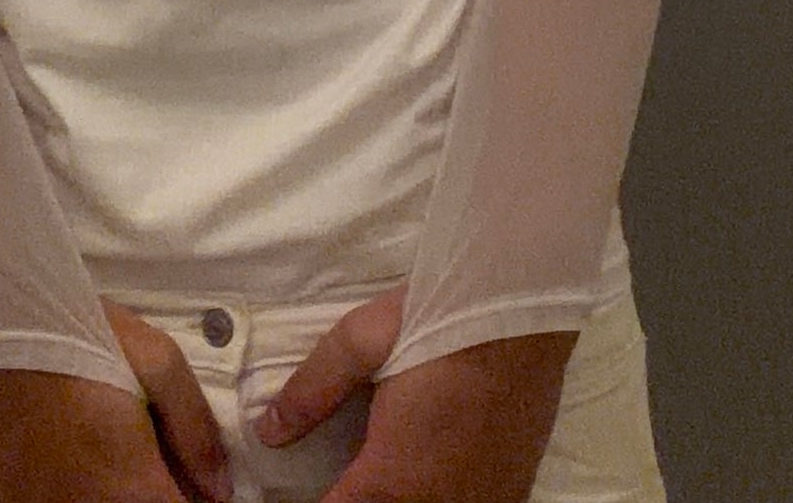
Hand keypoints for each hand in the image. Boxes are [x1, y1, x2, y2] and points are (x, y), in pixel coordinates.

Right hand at [0, 301, 235, 502]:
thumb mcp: (156, 359)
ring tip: (108, 457)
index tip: (192, 483)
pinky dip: (71, 491)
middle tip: (152, 462)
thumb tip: (218, 487)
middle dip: (153, 494)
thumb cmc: (77, 332)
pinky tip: (73, 462)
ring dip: (112, 493)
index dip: (192, 499)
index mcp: (130, 488)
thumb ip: (195, 429)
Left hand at [251, 286, 574, 502]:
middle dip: (353, 502)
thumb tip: (268, 432)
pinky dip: (437, 497)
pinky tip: (424, 476)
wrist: (524, 309)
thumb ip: (311, 393)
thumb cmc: (440, 320)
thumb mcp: (361, 343)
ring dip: (395, 499)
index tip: (296, 491)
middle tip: (341, 480)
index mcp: (391, 483)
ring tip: (379, 474)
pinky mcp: (511, 496)